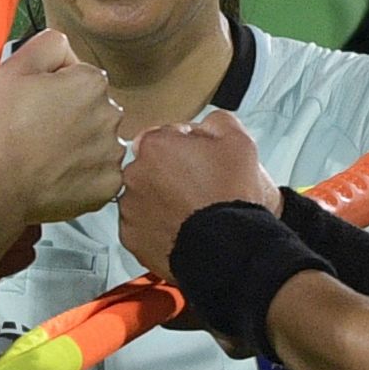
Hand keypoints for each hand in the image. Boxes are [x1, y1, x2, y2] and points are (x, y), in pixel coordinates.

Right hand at [0, 29, 123, 223]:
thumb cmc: (2, 129)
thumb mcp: (15, 67)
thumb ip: (48, 43)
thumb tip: (64, 45)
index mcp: (92, 83)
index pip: (81, 76)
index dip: (55, 87)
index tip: (37, 102)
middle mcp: (111, 115)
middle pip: (93, 107)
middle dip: (72, 114)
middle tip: (38, 129)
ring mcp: (112, 153)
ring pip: (98, 140)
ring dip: (80, 144)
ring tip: (46, 153)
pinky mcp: (109, 185)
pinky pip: (101, 173)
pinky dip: (83, 174)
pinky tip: (58, 172)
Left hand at [118, 110, 278, 278]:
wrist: (230, 248)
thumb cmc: (232, 197)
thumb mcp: (238, 141)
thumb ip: (216, 121)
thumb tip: (204, 124)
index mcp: (154, 145)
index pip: (165, 136)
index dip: (186, 148)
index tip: (201, 162)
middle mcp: (134, 174)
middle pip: (151, 166)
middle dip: (170, 173)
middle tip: (198, 188)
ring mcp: (130, 209)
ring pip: (144, 196)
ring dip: (161, 201)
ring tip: (191, 212)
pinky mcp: (132, 238)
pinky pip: (142, 226)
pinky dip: (156, 227)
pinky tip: (181, 229)